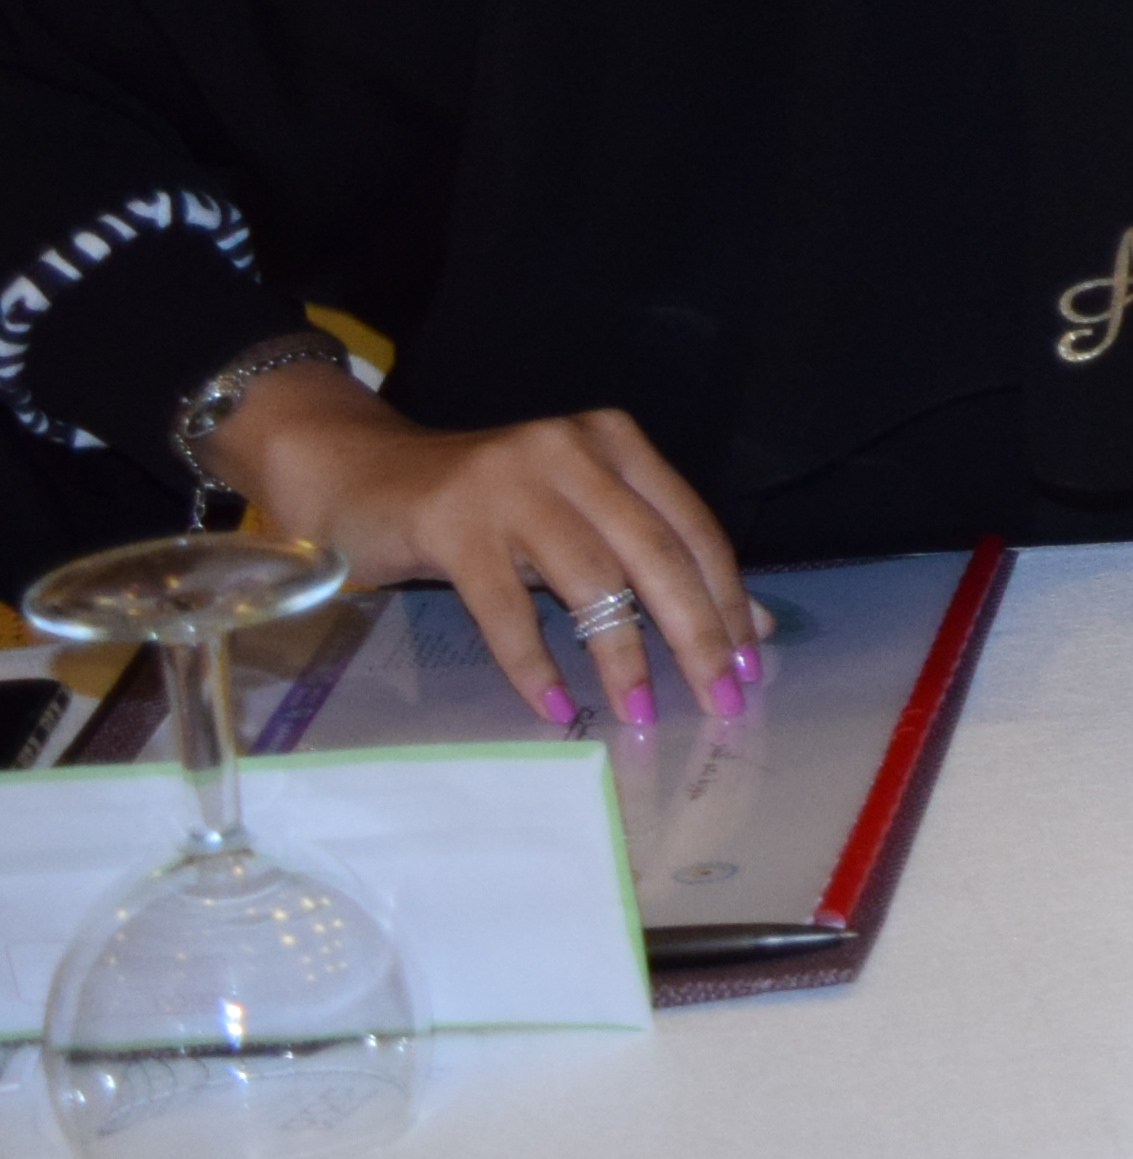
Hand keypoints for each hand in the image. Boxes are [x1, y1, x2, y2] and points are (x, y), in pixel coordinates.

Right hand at [211, 357, 757, 724]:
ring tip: (642, 714)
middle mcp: (569, 452)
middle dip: (695, 633)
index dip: (725, 597)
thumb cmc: (483, 509)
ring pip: (589, 579)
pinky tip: (555, 706)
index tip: (751, 662)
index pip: (690, 526)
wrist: (356, 474)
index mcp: (614, 444)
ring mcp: (508, 483)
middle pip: (653, 552)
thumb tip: (748, 626)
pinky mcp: (450, 522)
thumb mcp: (577, 520)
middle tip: (721, 698)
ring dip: (623, 656)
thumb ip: (652, 559)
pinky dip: (533, 663)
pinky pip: (505, 607)